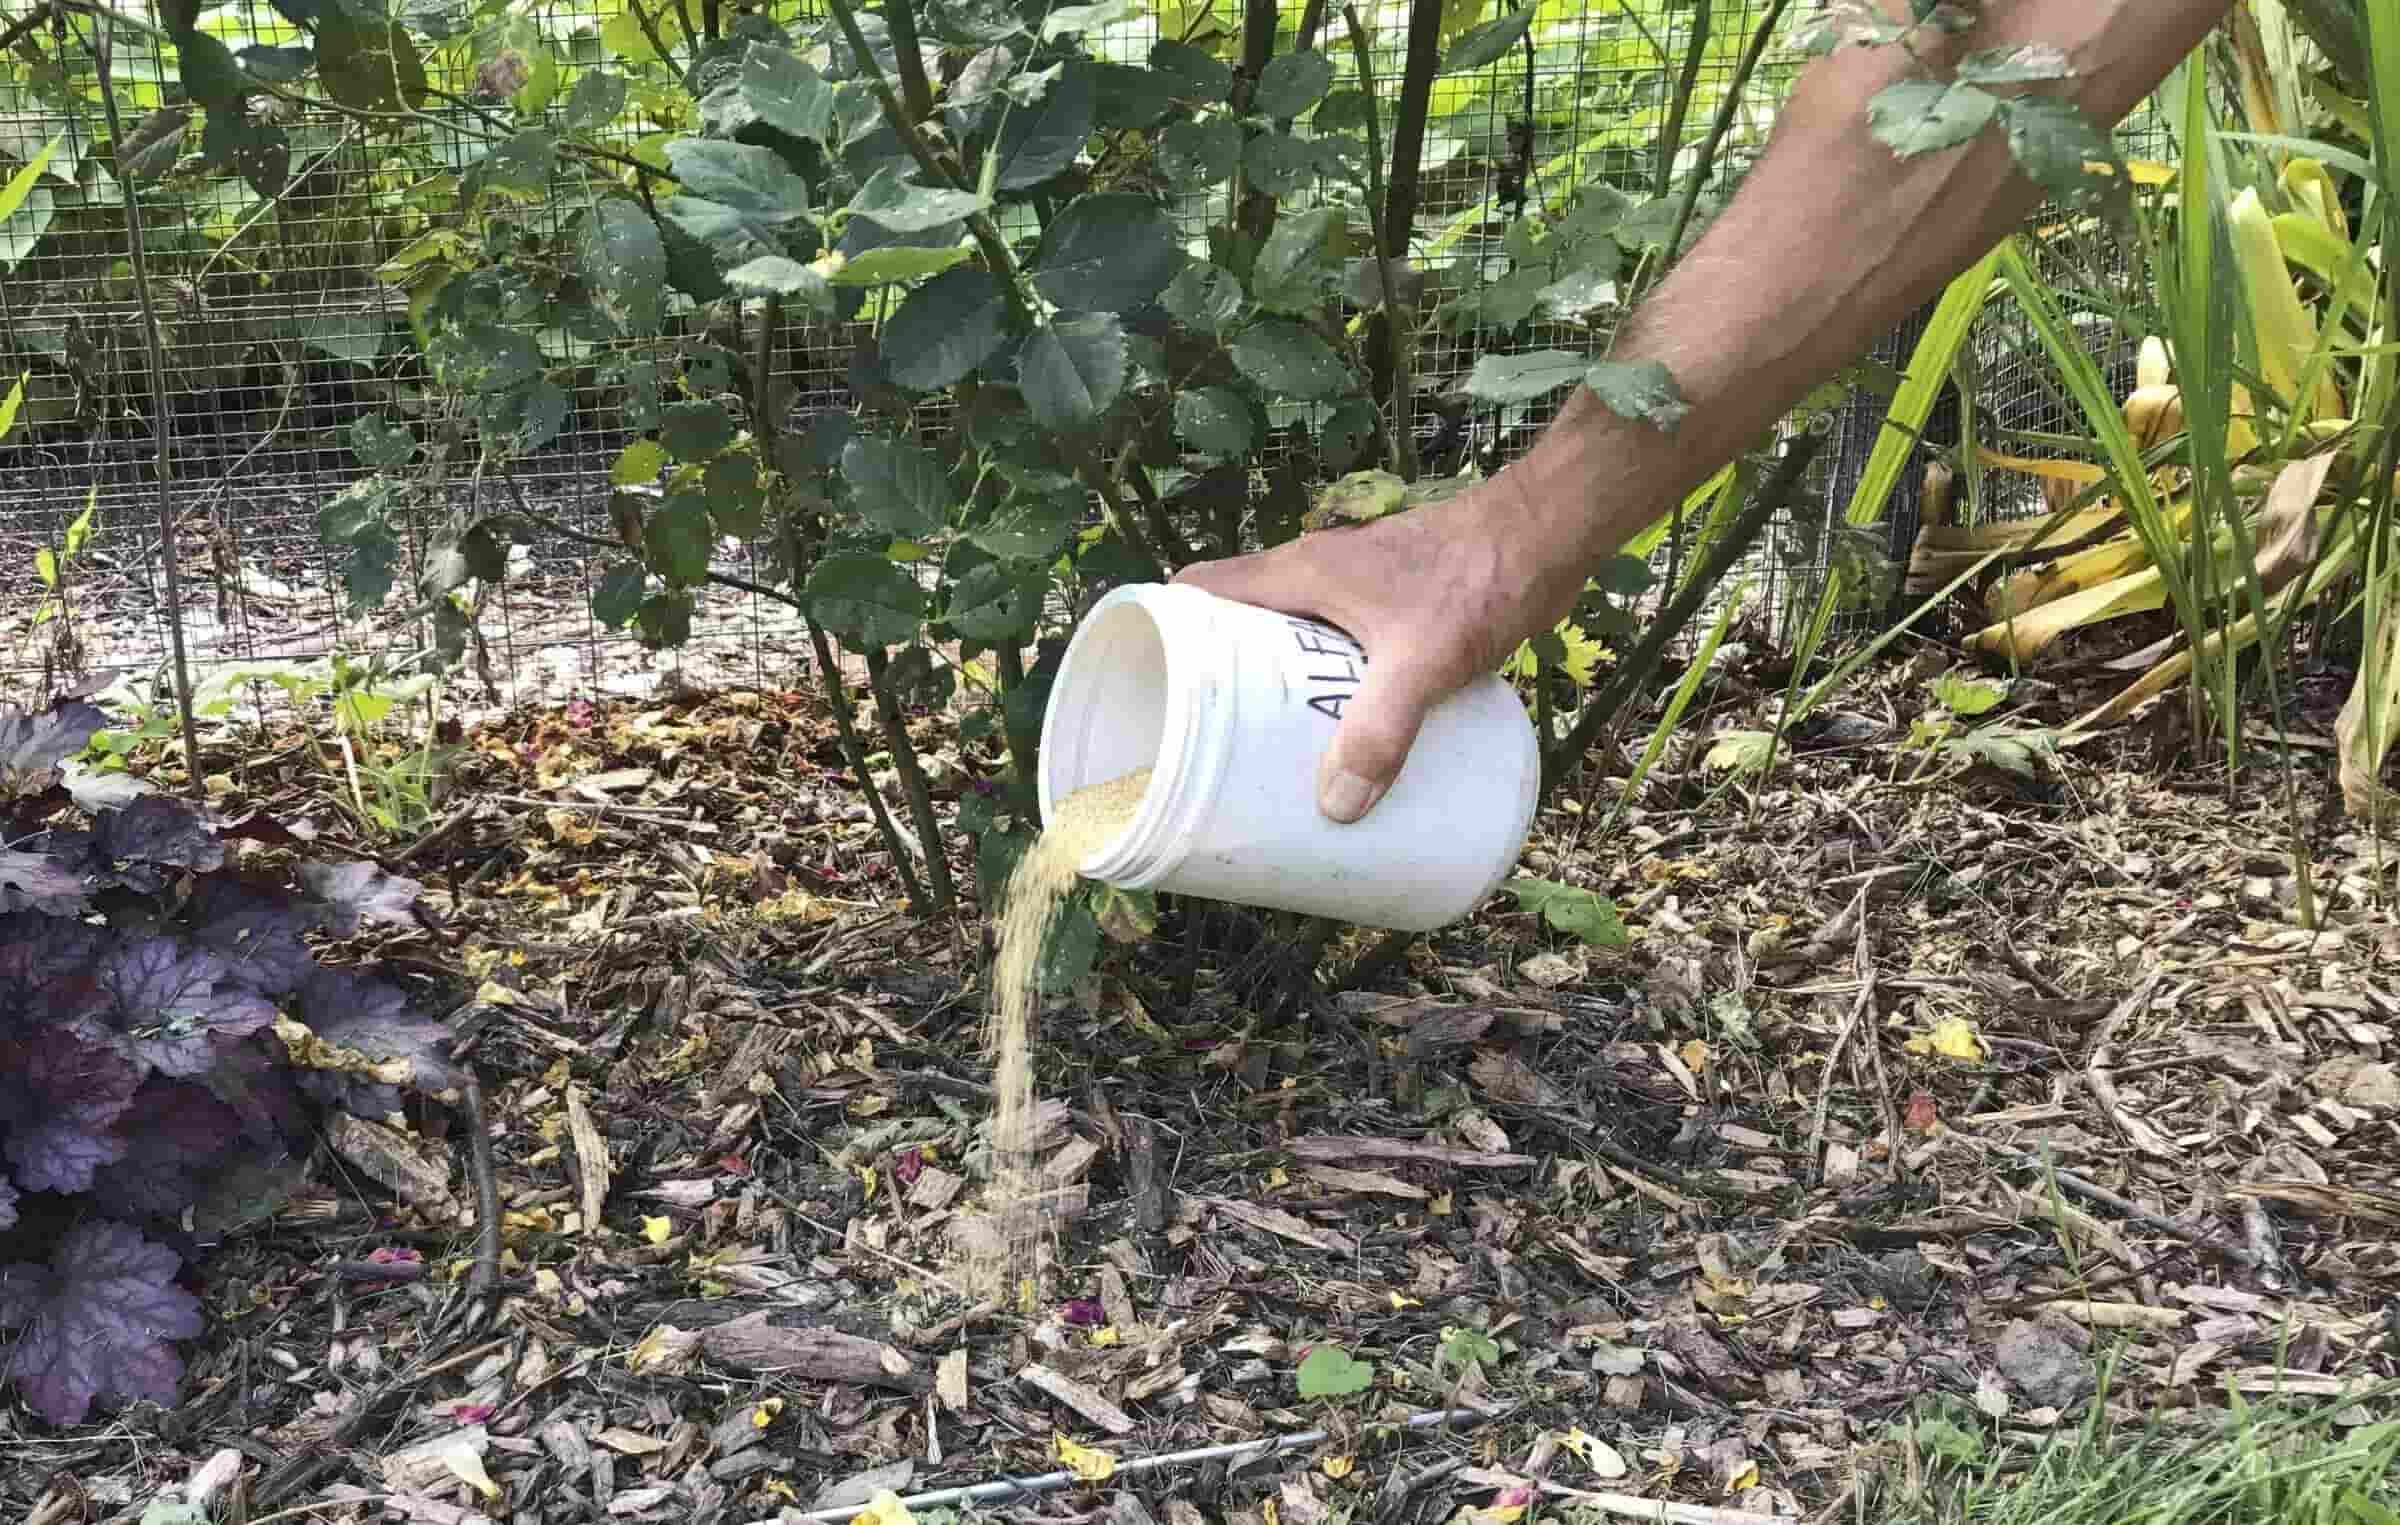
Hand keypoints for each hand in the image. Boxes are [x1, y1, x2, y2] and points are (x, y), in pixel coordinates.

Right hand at [1171, 475, 1585, 823]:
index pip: (1198, 590)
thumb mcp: (1423, 661)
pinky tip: (1350, 737)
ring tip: (1274, 757)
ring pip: (1290, 642)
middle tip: (1213, 749)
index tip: (1151, 692)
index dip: (1163, 634)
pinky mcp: (1392, 609)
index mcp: (1296, 575)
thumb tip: (1336, 806)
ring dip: (1276, 691)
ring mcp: (1354, 592)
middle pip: (1237, 627)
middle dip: (1220, 684)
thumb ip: (1380, 731)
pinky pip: (1336, 652)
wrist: (1548, 534)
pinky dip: (1328, 690)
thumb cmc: (1479, 578)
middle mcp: (1314, 578)